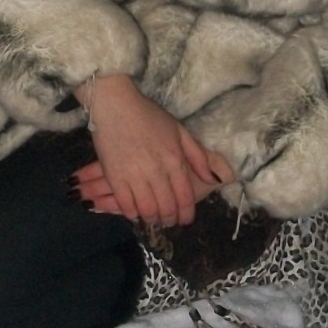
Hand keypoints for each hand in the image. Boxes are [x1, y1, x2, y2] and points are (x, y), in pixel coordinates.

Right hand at [71, 74, 232, 225]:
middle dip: (169, 219)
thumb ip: (198, 156)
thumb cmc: (149, 116)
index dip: (186, 213)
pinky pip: (125, 205)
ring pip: (147, 210)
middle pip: (166, 207)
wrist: (116, 106)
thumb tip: (212, 178)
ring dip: (151, 218)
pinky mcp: (115, 177)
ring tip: (152, 218)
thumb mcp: (180, 131)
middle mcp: (157, 172)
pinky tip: (134, 212)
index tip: (185, 220)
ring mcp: (135, 176)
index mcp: (175, 160)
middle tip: (167, 221)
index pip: (185, 196)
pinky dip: (131, 213)